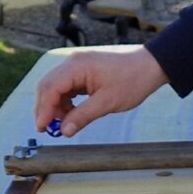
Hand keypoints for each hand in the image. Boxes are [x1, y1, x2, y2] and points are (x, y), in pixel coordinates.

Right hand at [33, 46, 168, 135]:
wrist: (150, 66)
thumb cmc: (132, 80)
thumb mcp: (107, 102)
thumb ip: (83, 116)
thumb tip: (64, 131)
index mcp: (77, 66)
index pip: (51, 88)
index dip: (44, 110)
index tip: (42, 128)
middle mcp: (73, 62)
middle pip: (48, 86)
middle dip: (45, 108)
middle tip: (47, 129)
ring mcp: (77, 65)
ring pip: (55, 86)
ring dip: (55, 105)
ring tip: (64, 123)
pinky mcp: (83, 70)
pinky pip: (66, 86)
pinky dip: (65, 101)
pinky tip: (71, 113)